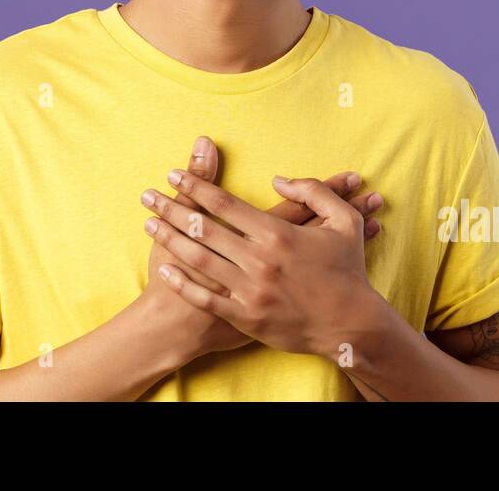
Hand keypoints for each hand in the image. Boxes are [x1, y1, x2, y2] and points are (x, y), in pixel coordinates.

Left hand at [140, 136, 381, 360]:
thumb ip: (313, 192)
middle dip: (171, 209)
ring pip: (199, 261)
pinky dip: (182, 284)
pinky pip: (206, 299)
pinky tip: (164, 268)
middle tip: (147, 196)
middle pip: (203, 228)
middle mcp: (259, 261)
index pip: (224, 203)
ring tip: (148, 224)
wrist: (351, 325)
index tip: (173, 174)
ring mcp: (251, 291)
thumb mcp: (343, 222)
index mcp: (278, 234)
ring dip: (170, 240)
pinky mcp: (246, 317)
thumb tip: (279, 179)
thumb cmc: (347, 271)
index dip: (195, 185)